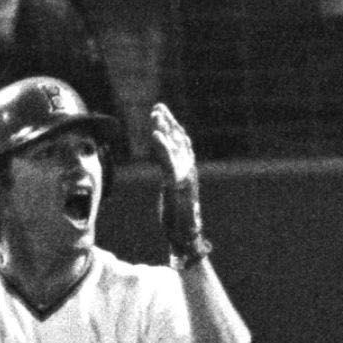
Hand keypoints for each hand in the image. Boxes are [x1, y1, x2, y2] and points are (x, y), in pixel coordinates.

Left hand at [149, 101, 205, 254]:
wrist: (186, 236)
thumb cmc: (179, 219)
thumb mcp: (172, 194)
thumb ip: (171, 180)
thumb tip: (170, 174)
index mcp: (186, 171)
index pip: (182, 144)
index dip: (173, 128)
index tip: (164, 113)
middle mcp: (187, 171)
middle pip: (179, 141)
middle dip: (169, 123)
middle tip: (159, 107)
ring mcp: (183, 177)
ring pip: (174, 147)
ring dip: (165, 130)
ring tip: (156, 115)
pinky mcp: (176, 185)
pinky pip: (168, 162)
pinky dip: (162, 147)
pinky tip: (155, 136)